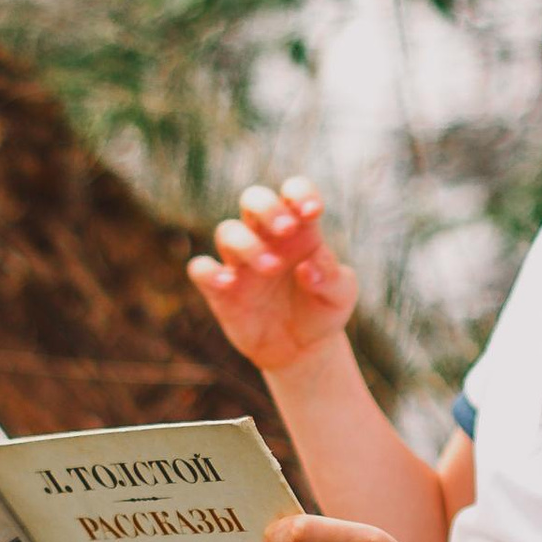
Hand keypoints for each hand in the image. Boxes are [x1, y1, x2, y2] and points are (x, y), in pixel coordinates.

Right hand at [188, 177, 358, 381]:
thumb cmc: (323, 311)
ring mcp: (241, 262)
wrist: (302, 349)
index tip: (312, 212)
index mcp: (300, 230)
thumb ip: (331, 275)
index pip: (293, 191)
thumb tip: (309, 266)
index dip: (300, 193)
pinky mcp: (220, 289)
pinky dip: (209, 271)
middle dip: (267, 207)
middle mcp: (266, 238)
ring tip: (272, 268)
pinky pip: (201, 268)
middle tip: (286, 230)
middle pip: (253, 198)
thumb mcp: (340, 295)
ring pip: (227, 231)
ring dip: (248, 245)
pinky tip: (229, 283)